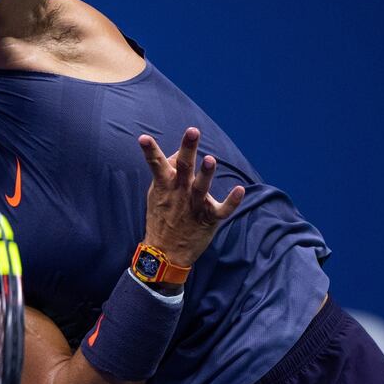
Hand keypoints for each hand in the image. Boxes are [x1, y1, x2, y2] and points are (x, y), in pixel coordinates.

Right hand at [138, 128, 244, 267]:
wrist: (164, 252)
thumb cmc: (161, 218)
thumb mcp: (157, 193)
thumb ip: (167, 172)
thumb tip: (179, 152)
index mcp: (165, 185)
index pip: (156, 163)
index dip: (149, 150)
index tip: (143, 138)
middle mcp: (179, 192)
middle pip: (184, 167)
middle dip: (188, 148)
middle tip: (192, 131)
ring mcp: (194, 205)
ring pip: (201, 187)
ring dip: (206, 173)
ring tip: (210, 160)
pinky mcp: (208, 219)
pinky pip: (222, 210)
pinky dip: (232, 201)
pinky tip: (240, 190)